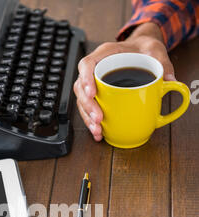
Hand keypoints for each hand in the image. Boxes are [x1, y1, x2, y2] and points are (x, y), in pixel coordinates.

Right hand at [74, 23, 175, 140]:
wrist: (141, 50)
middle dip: (88, 106)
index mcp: (106, 54)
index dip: (86, 78)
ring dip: (88, 117)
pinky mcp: (97, 95)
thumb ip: (163, 63)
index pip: (87, 63)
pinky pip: (89, 108)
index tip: (92, 93)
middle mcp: (96, 68)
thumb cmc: (143, 48)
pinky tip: (98, 133)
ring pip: (82, 100)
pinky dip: (92, 122)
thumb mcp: (155, 50)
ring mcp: (94, 83)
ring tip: (97, 130)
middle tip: (98, 119)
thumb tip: (170, 81)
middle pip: (81, 86)